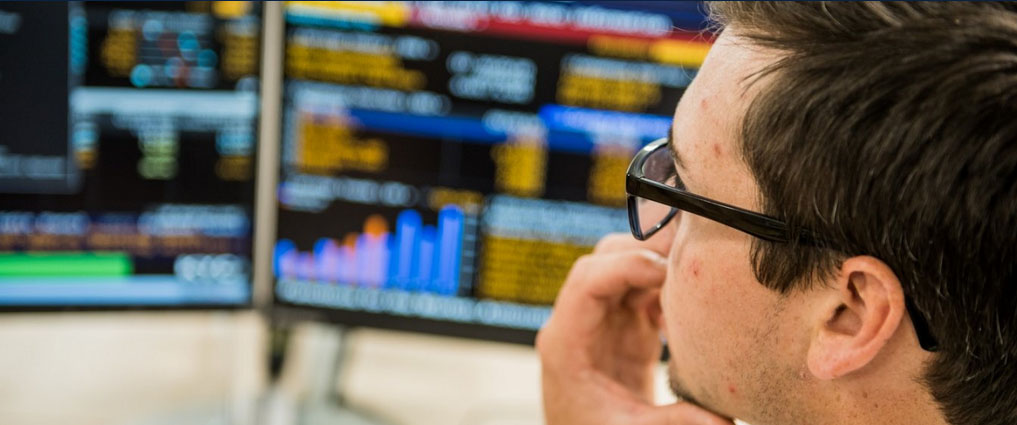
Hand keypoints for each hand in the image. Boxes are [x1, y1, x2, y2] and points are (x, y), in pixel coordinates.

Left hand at [537, 233, 732, 424]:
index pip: (588, 280)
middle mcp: (579, 321)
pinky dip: (669, 289)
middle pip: (606, 260)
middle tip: (694, 256)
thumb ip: (673, 421)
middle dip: (649, 252)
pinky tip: (692, 310)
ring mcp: (601, 319)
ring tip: (698, 279)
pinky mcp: (622, 324)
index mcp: (566, 341)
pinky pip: (643, 288)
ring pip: (626, 267)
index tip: (666, 270)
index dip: (626, 266)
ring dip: (662, 266)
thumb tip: (723, 420)